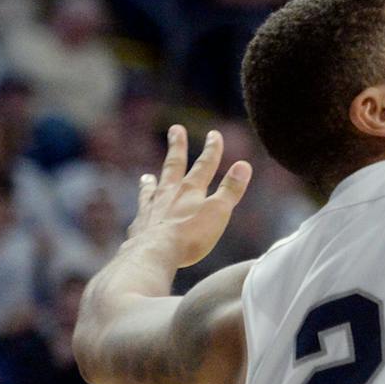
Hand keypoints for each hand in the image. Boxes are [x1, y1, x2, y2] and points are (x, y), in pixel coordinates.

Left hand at [129, 125, 250, 271]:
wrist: (153, 254)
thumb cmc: (190, 236)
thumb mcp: (218, 212)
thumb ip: (230, 189)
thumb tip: (244, 164)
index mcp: (191, 190)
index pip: (205, 165)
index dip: (212, 149)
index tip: (214, 134)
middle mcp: (169, 195)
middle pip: (174, 166)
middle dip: (177, 147)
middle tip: (175, 129)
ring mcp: (152, 209)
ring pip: (152, 190)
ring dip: (151, 181)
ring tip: (146, 176)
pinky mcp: (140, 226)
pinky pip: (141, 212)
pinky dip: (141, 209)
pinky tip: (140, 211)